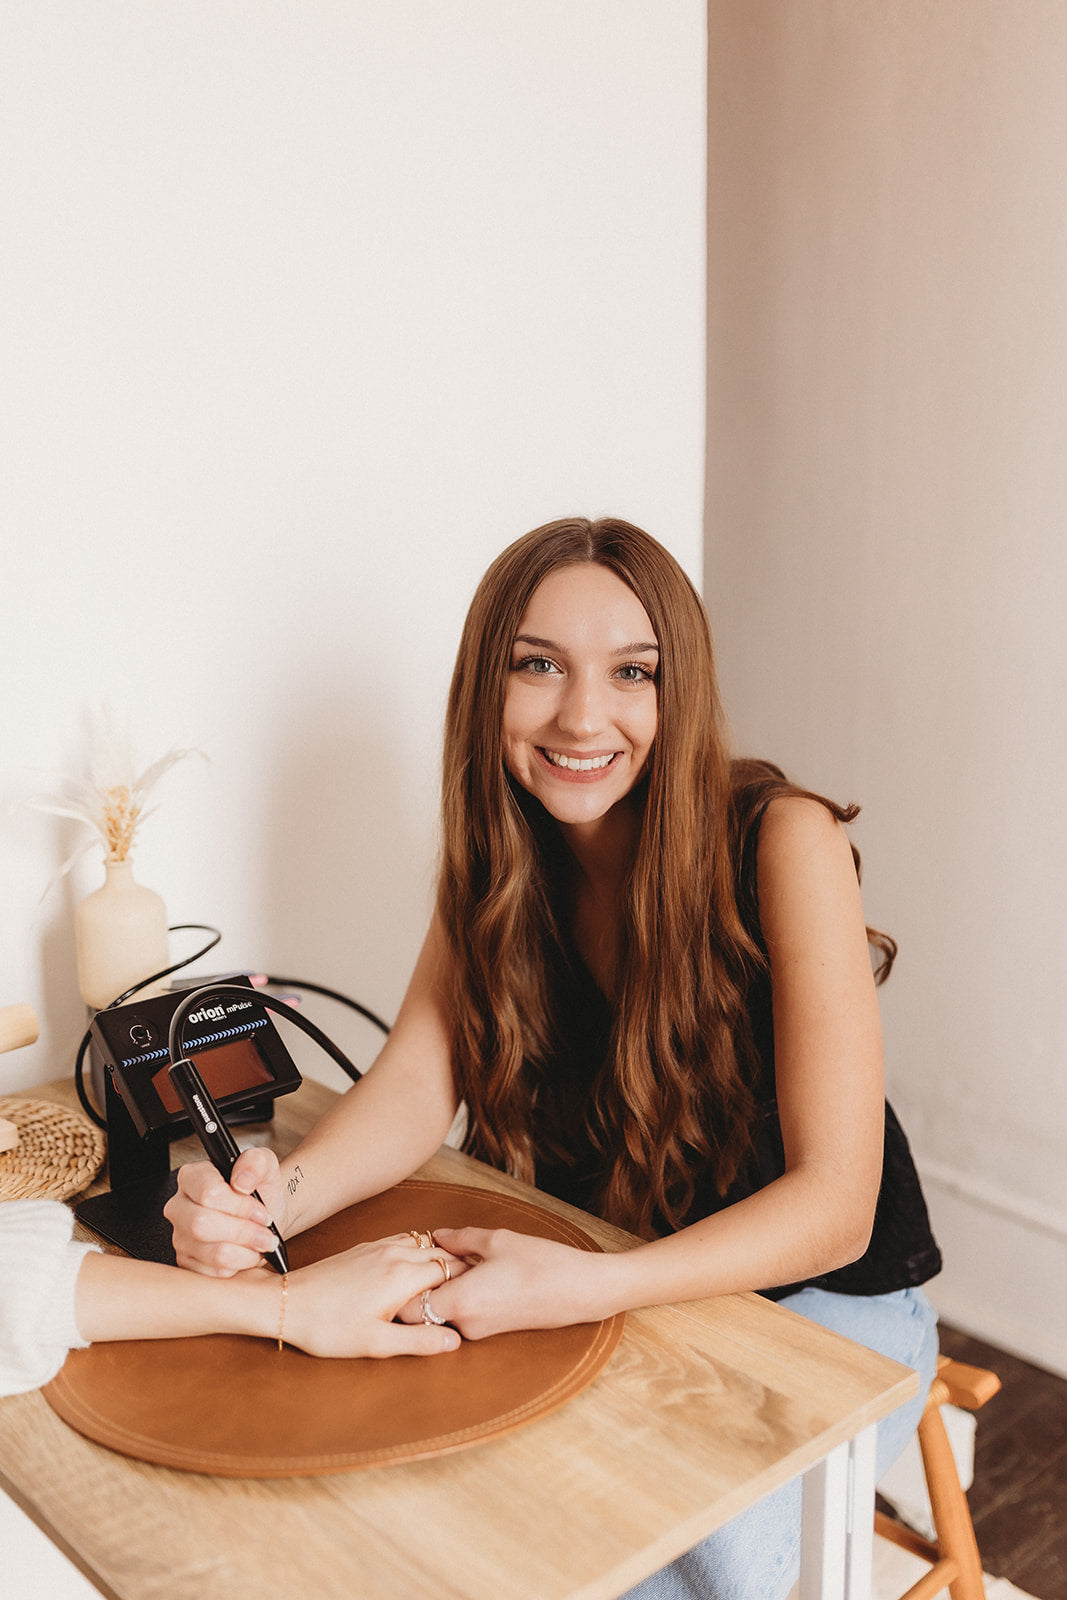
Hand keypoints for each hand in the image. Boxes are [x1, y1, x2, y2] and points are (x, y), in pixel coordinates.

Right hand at [164, 1147, 288, 1275]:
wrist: (264, 1217)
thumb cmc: (261, 1190)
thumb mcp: (265, 1165)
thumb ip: (255, 1162)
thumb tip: (242, 1181)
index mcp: (192, 1177)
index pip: (207, 1193)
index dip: (239, 1206)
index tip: (262, 1211)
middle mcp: (179, 1206)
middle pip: (202, 1224)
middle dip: (242, 1231)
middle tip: (266, 1232)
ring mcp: (180, 1237)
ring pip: (210, 1252)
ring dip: (245, 1251)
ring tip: (262, 1243)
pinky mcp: (187, 1262)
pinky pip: (211, 1272)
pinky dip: (238, 1266)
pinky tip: (247, 1254)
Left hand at [281, 1235, 467, 1356]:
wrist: (285, 1303)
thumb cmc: (328, 1328)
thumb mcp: (376, 1344)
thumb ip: (418, 1341)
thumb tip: (454, 1341)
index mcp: (403, 1276)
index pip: (452, 1270)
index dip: (469, 1282)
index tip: (481, 1294)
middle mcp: (395, 1254)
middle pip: (442, 1253)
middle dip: (461, 1266)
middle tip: (476, 1284)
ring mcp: (379, 1246)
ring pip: (424, 1242)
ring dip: (441, 1255)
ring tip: (452, 1275)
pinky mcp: (366, 1247)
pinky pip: (405, 1240)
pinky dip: (421, 1249)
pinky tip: (418, 1265)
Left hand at [397, 1227, 620, 1339]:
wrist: (582, 1290)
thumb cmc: (542, 1263)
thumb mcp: (498, 1240)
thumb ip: (460, 1239)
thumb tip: (436, 1236)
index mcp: (461, 1302)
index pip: (407, 1309)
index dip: (399, 1290)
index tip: (398, 1267)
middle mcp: (465, 1324)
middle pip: (421, 1314)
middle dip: (416, 1290)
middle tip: (419, 1260)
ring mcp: (479, 1331)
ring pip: (441, 1314)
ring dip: (439, 1291)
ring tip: (448, 1261)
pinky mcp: (492, 1330)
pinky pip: (461, 1315)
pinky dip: (457, 1297)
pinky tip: (471, 1272)